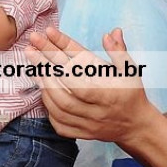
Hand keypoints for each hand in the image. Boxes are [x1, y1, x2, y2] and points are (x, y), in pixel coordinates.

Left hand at [25, 27, 151, 143]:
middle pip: (64, 93)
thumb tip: (111, 32)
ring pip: (59, 108)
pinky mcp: (82, 133)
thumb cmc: (131, 93)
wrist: (135, 125)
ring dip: (44, 87)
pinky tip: (42, 91)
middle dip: (44, 69)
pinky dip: (48, 108)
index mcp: (108, 94)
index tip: (48, 36)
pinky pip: (60, 124)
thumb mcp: (130, 70)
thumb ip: (119, 51)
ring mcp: (88, 124)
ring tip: (34, 67)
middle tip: (30, 49)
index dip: (62, 58)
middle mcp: (97, 111)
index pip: (79, 79)